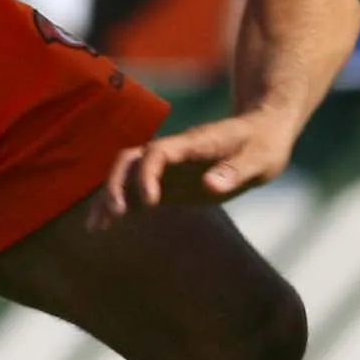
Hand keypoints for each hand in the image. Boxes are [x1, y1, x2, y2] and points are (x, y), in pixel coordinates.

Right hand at [95, 112, 299, 224]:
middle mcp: (173, 153)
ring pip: (125, 174)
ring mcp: (169, 166)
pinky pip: (135, 190)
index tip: (150, 202)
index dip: (148, 174)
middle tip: (116, 214)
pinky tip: (102, 227)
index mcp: (193, 143)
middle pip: (130, 160)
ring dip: (108, 197)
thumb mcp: (260, 158)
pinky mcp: (170, 181)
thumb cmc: (264, 143)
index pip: (158, 153)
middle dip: (117, 184)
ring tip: (95, 228)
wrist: (262, 131)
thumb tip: (210, 187)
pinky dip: (117, 205)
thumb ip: (236, 171)